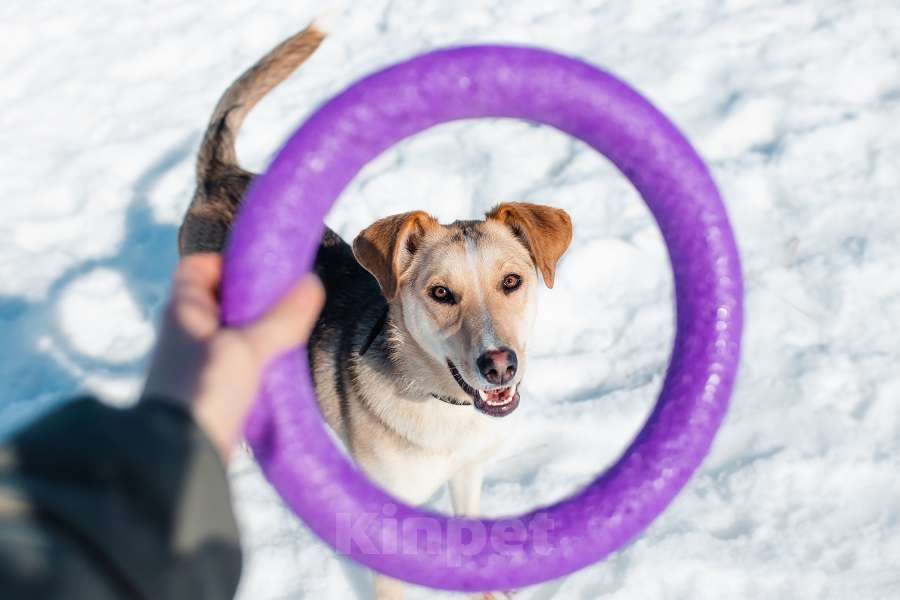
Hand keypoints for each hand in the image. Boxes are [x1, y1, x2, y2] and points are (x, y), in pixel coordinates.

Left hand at [143, 253, 323, 460]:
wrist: (179, 459)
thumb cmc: (205, 391)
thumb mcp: (247, 349)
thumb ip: (280, 318)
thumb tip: (311, 282)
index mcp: (183, 311)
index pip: (199, 267)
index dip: (229, 263)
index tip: (265, 271)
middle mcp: (184, 332)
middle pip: (221, 300)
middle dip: (255, 299)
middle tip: (289, 303)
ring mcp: (195, 362)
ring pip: (231, 333)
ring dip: (258, 332)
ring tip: (290, 335)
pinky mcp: (208, 390)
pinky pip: (235, 362)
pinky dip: (256, 360)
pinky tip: (278, 367)